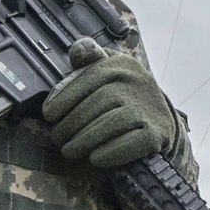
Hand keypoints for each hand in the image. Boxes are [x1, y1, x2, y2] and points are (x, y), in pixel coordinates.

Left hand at [43, 39, 175, 167]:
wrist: (160, 119)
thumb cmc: (122, 95)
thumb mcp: (108, 70)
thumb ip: (89, 60)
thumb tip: (78, 51)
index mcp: (123, 64)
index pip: (90, 77)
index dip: (65, 97)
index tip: (48, 115)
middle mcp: (138, 82)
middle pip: (97, 102)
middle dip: (71, 124)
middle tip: (57, 138)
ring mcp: (149, 108)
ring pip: (110, 124)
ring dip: (84, 140)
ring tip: (69, 150)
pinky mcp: (157, 133)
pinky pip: (130, 144)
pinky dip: (110, 152)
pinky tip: (95, 158)